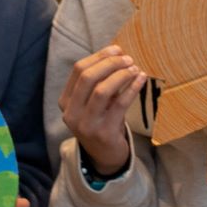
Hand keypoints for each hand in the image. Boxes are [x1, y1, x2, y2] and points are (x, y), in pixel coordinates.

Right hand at [58, 46, 146, 174]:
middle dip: (110, 63)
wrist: (105, 156)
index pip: (78, 70)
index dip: (99, 56)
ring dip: (121, 75)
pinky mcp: (104, 133)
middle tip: (128, 59)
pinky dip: (131, 88)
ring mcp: (86, 124)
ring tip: (135, 68)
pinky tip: (141, 80)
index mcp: (65, 101)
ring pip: (102, 90)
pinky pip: (119, 105)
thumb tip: (117, 53)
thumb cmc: (101, 121)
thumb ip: (98, 80)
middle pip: (88, 77)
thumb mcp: (93, 102)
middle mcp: (71, 113)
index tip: (117, 50)